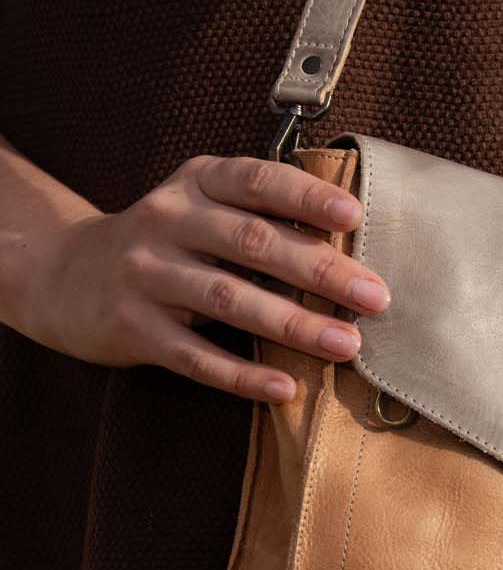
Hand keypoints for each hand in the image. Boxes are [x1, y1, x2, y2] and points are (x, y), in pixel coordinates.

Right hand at [27, 155, 388, 401]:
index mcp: (197, 182)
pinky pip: (194, 355)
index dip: (306, 197)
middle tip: (375, 299)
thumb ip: (262, 215)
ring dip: (293, 325)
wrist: (61, 274)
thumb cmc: (167, 242)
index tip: (355, 217)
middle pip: (253, 243)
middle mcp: (167, 220)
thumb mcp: (202, 206)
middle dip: (321, 272)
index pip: (257, 180)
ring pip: (228, 300)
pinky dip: (241, 375)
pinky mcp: (131, 327)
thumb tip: (354, 250)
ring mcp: (145, 273)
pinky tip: (283, 388)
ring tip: (346, 345)